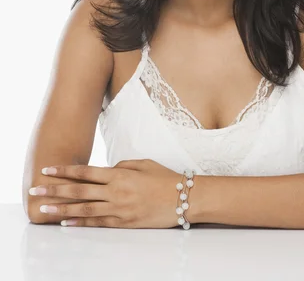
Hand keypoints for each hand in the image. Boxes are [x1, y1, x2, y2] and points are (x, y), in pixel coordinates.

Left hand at [33, 159, 183, 227]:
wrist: (184, 198)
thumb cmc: (165, 178)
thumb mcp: (143, 163)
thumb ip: (122, 165)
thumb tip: (106, 170)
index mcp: (120, 174)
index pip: (86, 172)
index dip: (65, 171)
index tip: (47, 170)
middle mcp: (116, 191)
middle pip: (79, 190)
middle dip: (55, 189)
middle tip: (35, 188)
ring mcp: (119, 209)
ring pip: (84, 208)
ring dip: (62, 208)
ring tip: (44, 208)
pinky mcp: (125, 223)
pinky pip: (99, 223)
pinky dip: (81, 222)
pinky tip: (67, 222)